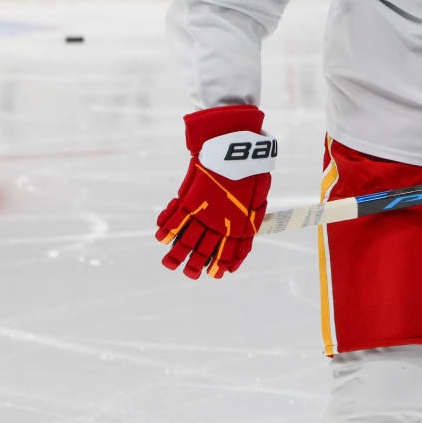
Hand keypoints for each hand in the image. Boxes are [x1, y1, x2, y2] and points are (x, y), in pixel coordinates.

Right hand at [155, 104, 275, 278]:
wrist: (235, 147)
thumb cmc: (251, 168)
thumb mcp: (260, 193)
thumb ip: (252, 213)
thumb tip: (249, 227)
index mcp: (242, 222)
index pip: (234, 250)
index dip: (226, 262)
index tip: (220, 273)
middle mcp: (222, 221)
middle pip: (207, 250)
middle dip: (198, 265)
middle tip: (192, 275)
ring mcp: (205, 211)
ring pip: (188, 239)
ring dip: (178, 254)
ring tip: (170, 265)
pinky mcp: (191, 199)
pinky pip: (176, 218)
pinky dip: (166, 228)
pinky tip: (161, 238)